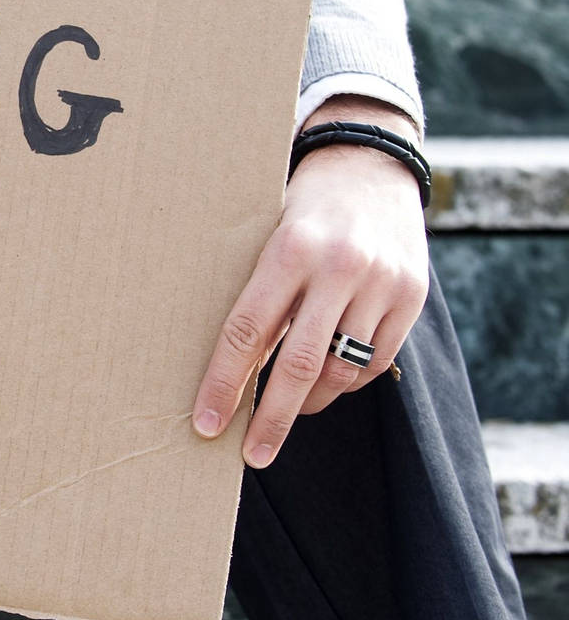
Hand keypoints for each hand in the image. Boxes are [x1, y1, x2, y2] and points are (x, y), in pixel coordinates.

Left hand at [191, 97, 428, 466]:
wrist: (369, 165)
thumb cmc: (298, 206)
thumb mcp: (266, 234)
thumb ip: (256, 292)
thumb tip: (226, 368)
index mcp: (288, 250)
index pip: (247, 332)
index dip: (224, 384)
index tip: (206, 423)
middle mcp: (339, 268)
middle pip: (297, 365)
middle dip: (271, 419)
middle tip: (250, 454)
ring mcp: (382, 284)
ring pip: (341, 370)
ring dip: (309, 401)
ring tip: (287, 412)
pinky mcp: (412, 297)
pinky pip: (375, 362)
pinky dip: (347, 381)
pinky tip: (326, 382)